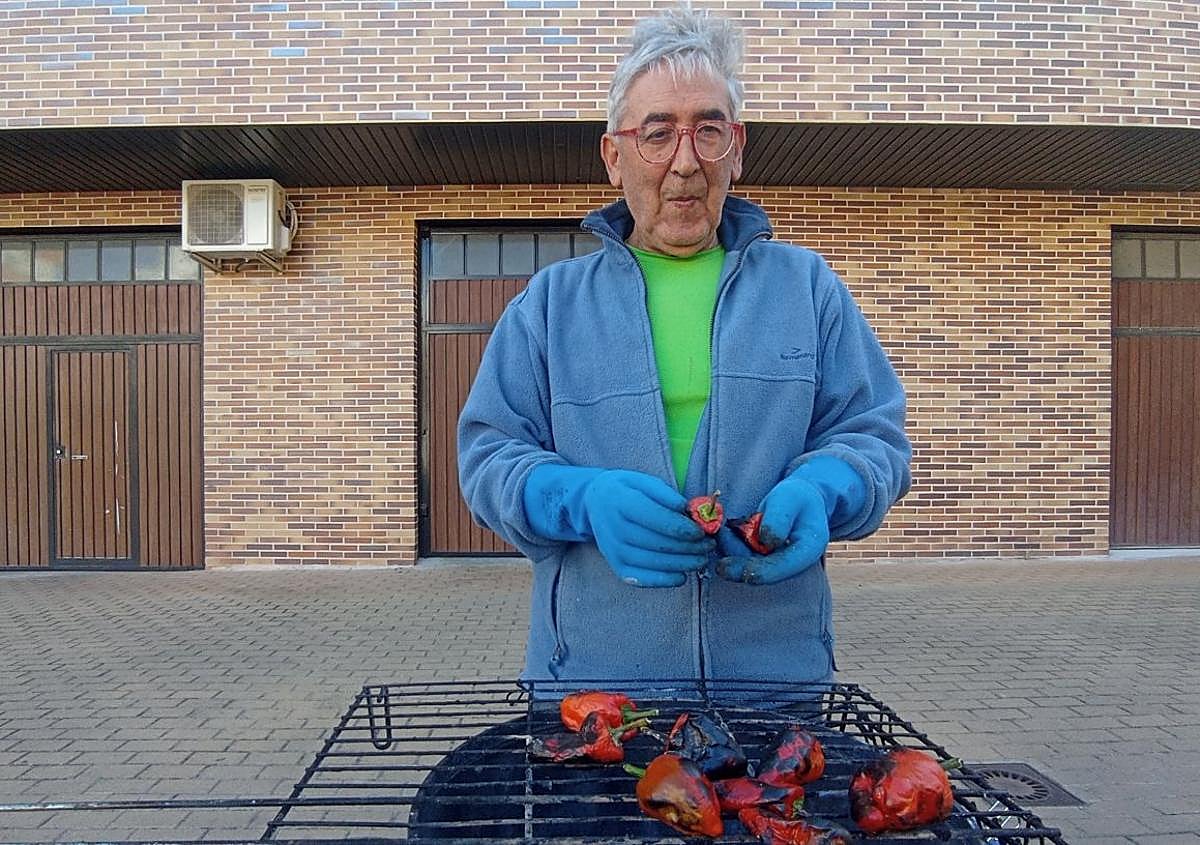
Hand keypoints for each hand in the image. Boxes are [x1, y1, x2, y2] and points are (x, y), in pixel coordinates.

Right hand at [582, 471, 714, 587]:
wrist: (595, 503)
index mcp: (622, 502)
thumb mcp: (644, 481)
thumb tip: (687, 509)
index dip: (683, 528)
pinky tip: (682, 575)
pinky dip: (665, 580)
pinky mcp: (617, 566)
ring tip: (702, 558)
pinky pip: (643, 579)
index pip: (656, 519)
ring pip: (655, 563)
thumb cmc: (627, 490)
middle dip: (690, 547)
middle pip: (659, 543)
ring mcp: (614, 551)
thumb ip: (666, 494)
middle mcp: (615, 529)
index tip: (701, 531)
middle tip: (709, 545)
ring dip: (683, 564)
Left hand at [715, 476, 829, 584]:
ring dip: (732, 554)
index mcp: (808, 550)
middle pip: (764, 573)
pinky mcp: (761, 557)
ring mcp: (775, 562)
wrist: (798, 500)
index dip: (762, 571)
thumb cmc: (797, 497)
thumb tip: (767, 541)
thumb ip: (780, 518)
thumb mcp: (790, 498)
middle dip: (740, 569)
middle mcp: (791, 562)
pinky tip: (723, 534)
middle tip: (721, 565)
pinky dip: (731, 547)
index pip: (784, 567)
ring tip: (721, 534)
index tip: (744, 570)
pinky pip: (743, 556)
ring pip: (749, 566)